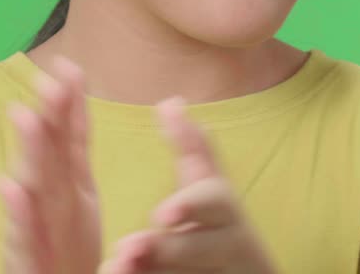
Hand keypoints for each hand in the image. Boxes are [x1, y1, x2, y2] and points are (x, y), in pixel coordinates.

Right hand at [0, 55, 101, 273]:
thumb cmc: (64, 253)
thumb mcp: (78, 202)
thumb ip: (69, 157)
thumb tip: (59, 104)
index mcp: (71, 189)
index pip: (71, 139)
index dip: (71, 104)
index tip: (70, 64)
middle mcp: (48, 204)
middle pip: (50, 155)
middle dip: (48, 116)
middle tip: (47, 78)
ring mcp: (32, 230)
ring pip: (32, 188)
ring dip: (29, 153)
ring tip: (25, 115)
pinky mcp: (24, 261)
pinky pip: (22, 238)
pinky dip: (16, 213)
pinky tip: (8, 187)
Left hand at [98, 96, 276, 273]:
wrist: (244, 273)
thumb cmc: (219, 224)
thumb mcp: (208, 184)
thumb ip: (191, 148)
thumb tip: (169, 101)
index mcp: (226, 212)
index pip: (215, 202)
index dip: (190, 206)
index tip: (161, 213)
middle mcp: (230, 245)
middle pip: (199, 248)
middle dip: (164, 249)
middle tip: (127, 247)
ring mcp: (219, 273)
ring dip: (153, 273)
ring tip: (114, 268)